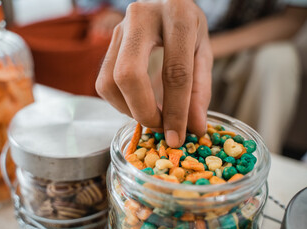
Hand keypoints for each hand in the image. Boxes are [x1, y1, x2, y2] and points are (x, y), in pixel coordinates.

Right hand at [96, 0, 211, 147]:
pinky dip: (119, 102)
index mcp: (177, 15)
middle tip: (159, 127)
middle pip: (129, 75)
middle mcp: (141, 17)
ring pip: (109, 81)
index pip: (175, 71)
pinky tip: (137, 103)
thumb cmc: (187, 28)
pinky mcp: (108, 42)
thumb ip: (199, 90)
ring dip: (129, 109)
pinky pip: (103, 82)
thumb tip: (193, 128)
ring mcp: (119, 28)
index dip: (175, 111)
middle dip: (143, 111)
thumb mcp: (203, 52)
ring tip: (151, 115)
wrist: (166, 1)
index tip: (177, 137)